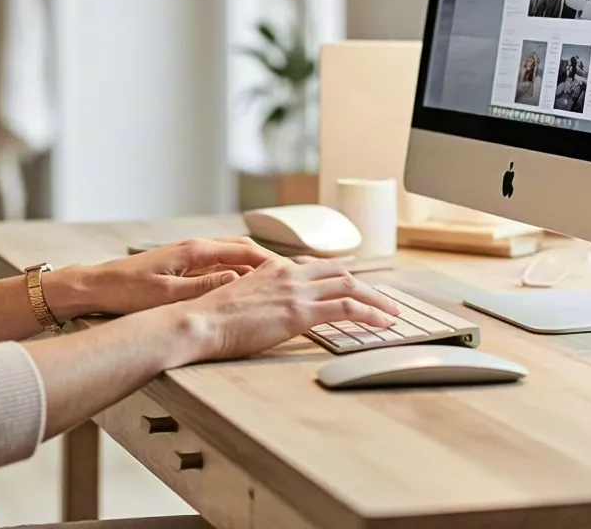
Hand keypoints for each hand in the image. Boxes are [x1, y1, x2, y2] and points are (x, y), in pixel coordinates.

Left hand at [79, 236, 277, 315]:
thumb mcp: (167, 294)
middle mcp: (195, 248)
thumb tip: (237, 281)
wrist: (98, 286)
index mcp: (195, 251)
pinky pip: (219, 266)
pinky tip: (244, 288)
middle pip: (242, 250)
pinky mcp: (183, 267)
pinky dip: (237, 273)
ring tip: (276, 282)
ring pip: (232, 257)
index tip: (290, 272)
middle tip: (291, 277)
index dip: (269, 262)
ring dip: (254, 267)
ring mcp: (189, 256)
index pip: (243, 251)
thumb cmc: (127, 290)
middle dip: (268, 262)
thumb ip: (203, 287)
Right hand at [174, 256, 399, 362]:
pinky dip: (369, 314)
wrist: (199, 322)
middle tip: (382, 300)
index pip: (314, 266)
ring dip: (375, 299)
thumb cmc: (210, 317)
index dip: (338, 277)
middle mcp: (287, 273)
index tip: (352, 287)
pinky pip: (345, 308)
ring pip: (348, 286)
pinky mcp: (299, 311)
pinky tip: (381, 324)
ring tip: (392, 313)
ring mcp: (295, 290)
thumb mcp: (238, 297)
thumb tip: (268, 308)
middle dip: (364, 286)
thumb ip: (259, 296)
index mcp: (271, 268)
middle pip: (337, 271)